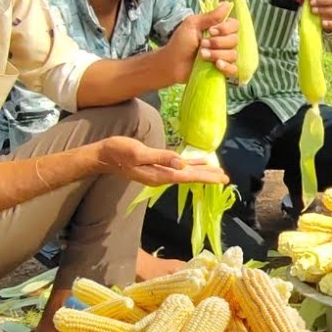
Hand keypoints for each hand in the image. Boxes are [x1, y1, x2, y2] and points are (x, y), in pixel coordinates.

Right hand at [96, 137, 229, 185]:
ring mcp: (159, 172)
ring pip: (186, 173)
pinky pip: (178, 166)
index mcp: (160, 174)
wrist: (104, 155)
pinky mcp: (157, 165)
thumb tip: (182, 164)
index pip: (188, 177)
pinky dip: (190, 165)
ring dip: (202, 172)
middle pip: (190, 177)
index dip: (206, 177)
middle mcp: (162, 176)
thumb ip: (161, 157)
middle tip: (227, 179)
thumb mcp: (139, 153)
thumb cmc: (119, 152)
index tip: (222, 179)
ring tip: (218, 173)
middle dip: (208, 177)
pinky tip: (198, 163)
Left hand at [162, 3, 236, 82]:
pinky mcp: (222, 70)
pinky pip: (234, 69)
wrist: (172, 63)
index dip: (226, 28)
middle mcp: (224, 42)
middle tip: (202, 44)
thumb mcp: (192, 25)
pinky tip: (217, 65)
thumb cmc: (181, 42)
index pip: (234, 25)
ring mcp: (224, 57)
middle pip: (235, 40)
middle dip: (218, 42)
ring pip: (233, 54)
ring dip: (217, 54)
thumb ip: (210, 16)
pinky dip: (227, 67)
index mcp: (218, 29)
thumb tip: (227, 3)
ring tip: (202, 55)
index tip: (211, 31)